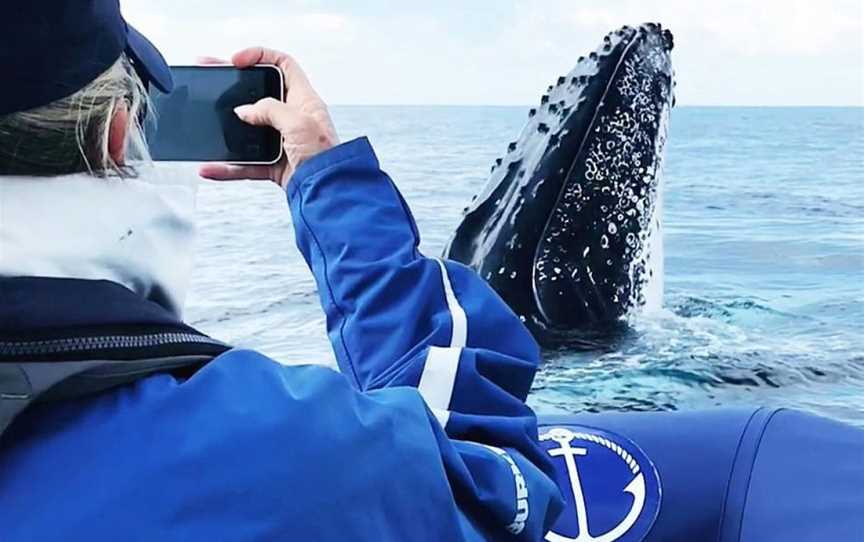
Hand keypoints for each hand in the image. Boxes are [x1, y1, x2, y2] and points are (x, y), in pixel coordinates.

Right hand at [197, 47, 338, 188]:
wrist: (328, 192)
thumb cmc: (324, 156)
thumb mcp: (299, 122)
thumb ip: (269, 109)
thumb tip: (243, 111)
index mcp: (304, 100)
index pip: (284, 65)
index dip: (261, 56)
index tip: (237, 61)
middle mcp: (292, 118)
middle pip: (257, 93)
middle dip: (232, 84)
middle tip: (209, 74)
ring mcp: (281, 141)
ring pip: (247, 130)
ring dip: (225, 129)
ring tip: (203, 119)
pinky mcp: (274, 164)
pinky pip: (245, 164)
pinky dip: (227, 167)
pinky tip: (210, 167)